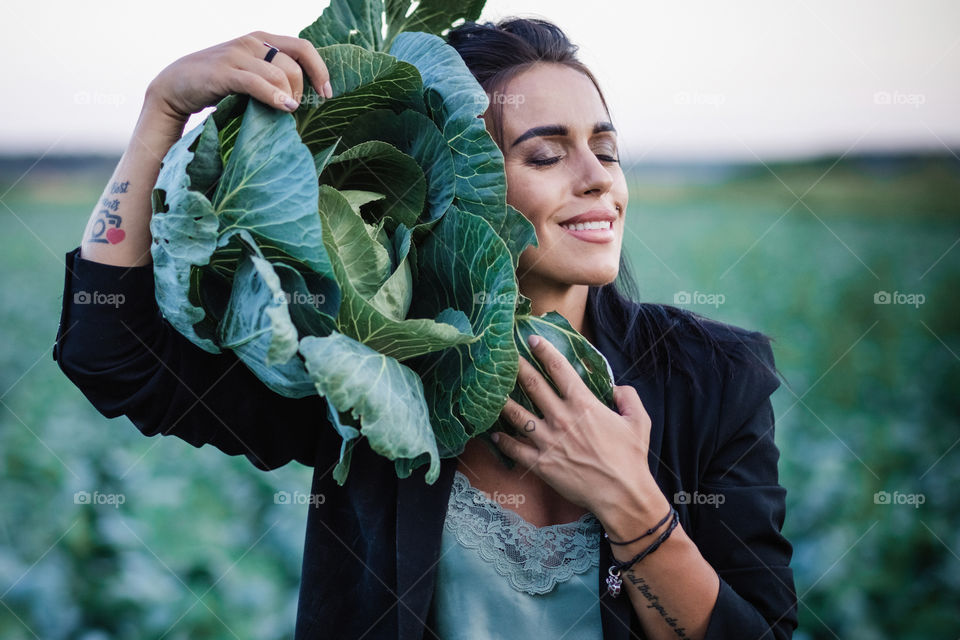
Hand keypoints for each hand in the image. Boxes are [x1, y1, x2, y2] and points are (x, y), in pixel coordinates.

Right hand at [144, 31, 331, 124]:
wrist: (175, 86)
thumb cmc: (218, 83)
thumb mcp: (250, 73)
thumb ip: (273, 75)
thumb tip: (304, 95)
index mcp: (262, 39)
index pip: (303, 47)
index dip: (320, 69)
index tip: (327, 93)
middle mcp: (252, 42)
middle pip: (294, 63)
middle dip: (303, 89)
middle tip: (296, 108)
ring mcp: (237, 55)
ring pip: (280, 74)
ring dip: (290, 96)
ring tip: (288, 111)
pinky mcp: (224, 72)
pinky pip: (257, 82)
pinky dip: (275, 96)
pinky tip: (285, 108)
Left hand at [494, 335, 661, 520]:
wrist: (621, 494)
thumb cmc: (631, 458)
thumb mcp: (639, 421)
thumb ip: (628, 397)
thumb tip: (617, 386)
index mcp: (583, 404)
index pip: (559, 369)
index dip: (544, 351)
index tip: (532, 339)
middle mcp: (561, 417)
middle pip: (532, 385)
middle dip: (516, 366)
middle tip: (503, 355)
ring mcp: (548, 440)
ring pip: (516, 414)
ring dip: (501, 400)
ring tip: (488, 391)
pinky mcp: (540, 462)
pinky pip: (515, 448)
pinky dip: (503, 440)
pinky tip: (494, 433)